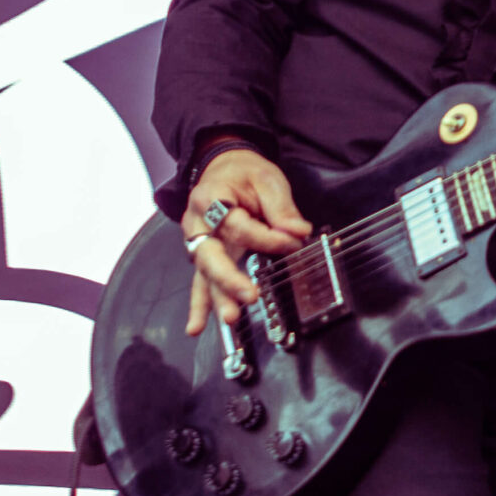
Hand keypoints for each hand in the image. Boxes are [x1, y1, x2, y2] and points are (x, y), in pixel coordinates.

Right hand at [182, 149, 312, 336]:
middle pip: (211, 256)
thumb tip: (298, 232)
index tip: (294, 242)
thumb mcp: (268, 180)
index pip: (238, 226)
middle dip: (230, 279)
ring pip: (205, 274)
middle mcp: (197, 223)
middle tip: (250, 296)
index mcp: (211, 198)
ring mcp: (198, 242)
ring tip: (230, 319)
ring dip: (217, 298)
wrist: (224, 168)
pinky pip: (200, 282)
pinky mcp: (204, 256)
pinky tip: (196, 327)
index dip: (268, 237)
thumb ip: (282, 208)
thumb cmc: (245, 173)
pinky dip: (200, 305)